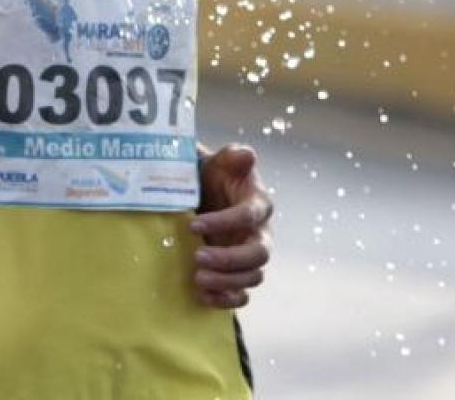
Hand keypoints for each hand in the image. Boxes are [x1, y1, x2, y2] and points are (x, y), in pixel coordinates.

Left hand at [190, 145, 272, 309]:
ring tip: (197, 279)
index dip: (224, 222)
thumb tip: (248, 155)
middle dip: (229, 259)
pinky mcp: (239, 275)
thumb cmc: (215, 176)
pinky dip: (226, 300)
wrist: (205, 195)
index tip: (193, 225)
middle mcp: (261, 233)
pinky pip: (242, 294)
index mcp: (259, 204)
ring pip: (252, 277)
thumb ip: (234, 157)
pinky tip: (203, 297)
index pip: (248, 216)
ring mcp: (251, 257)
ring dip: (226, 281)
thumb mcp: (221, 162)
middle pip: (258, 254)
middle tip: (198, 257)